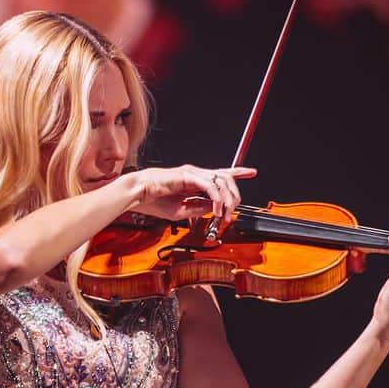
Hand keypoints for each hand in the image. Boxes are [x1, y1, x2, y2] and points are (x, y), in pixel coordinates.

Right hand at [128, 165, 256, 221]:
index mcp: (193, 180)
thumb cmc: (153, 202)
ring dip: (227, 200)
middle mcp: (195, 174)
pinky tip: (216, 211)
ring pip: (221, 180)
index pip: (220, 174)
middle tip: (233, 212)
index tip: (251, 172)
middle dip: (234, 195)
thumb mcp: (182, 211)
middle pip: (226, 178)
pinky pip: (210, 186)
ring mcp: (193, 173)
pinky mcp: (188, 175)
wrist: (137, 194)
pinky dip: (216, 200)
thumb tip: (216, 208)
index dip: (237, 172)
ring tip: (224, 215)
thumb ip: (200, 208)